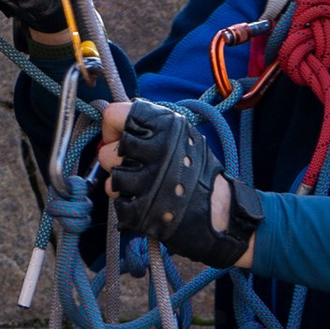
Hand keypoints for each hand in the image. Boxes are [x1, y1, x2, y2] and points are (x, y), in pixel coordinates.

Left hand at [102, 98, 261, 268]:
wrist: (222, 212)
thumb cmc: (202, 172)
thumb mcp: (183, 134)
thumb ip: (152, 127)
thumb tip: (119, 126)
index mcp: (164, 126)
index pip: (112, 116)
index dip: (113, 129)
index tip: (122, 139)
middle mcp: (155, 149)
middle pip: (107, 151)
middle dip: (118, 162)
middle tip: (136, 168)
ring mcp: (148, 181)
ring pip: (112, 179)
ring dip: (124, 186)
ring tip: (143, 187)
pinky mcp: (143, 210)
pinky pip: (118, 204)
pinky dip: (129, 206)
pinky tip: (145, 203)